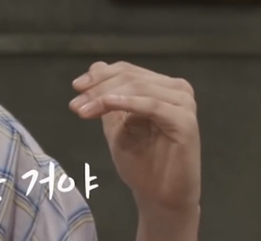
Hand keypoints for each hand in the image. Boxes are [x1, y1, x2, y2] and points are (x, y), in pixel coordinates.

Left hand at [69, 62, 199, 220]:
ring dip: (104, 96)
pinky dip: (126, 102)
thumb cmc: (141, 162)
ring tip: (82, 111)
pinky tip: (105, 105)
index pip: (126, 70)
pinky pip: (152, 105)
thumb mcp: (117, 123)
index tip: (75, 87)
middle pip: (130, 77)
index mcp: (162, 87)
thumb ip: (108, 95)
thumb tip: (96, 64)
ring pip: (138, 87)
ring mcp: (184, 105)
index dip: (99, 76)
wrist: (158, 196)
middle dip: (97, 88)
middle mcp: (177, 91)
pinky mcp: (185, 122)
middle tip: (75, 104)